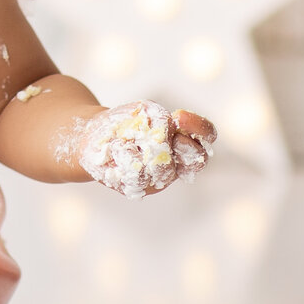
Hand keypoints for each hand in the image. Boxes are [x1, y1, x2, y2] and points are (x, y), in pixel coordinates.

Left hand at [77, 101, 215, 196]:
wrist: (96, 138)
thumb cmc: (127, 124)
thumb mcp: (147, 115)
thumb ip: (162, 122)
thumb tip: (169, 127)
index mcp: (184, 144)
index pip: (207, 138)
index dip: (200, 129)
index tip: (179, 116)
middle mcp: (176, 165)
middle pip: (195, 159)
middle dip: (184, 146)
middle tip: (169, 134)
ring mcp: (158, 179)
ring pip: (165, 167)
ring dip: (147, 147)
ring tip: (129, 137)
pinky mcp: (137, 188)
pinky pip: (138, 176)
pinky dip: (126, 157)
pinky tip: (116, 149)